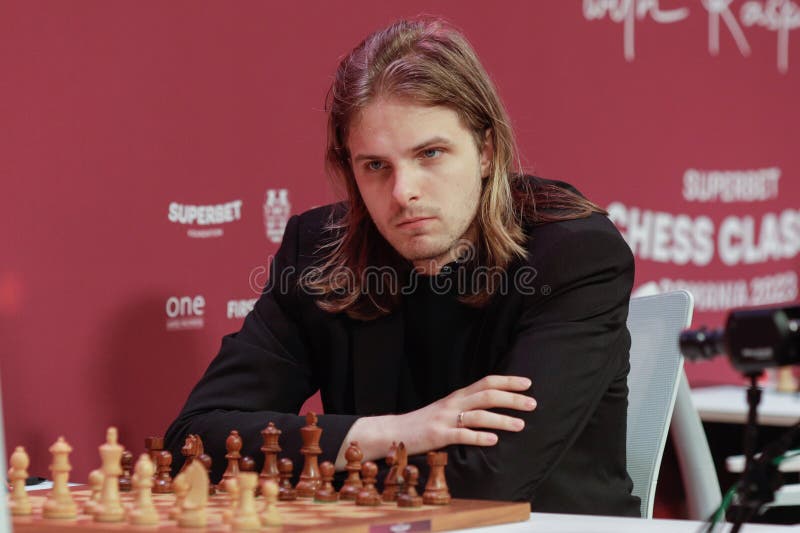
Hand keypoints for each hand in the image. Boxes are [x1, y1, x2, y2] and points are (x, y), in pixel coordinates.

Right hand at [398, 375, 535, 454]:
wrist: (392, 432)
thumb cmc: (423, 424)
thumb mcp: (446, 411)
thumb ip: (466, 407)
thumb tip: (493, 407)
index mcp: (457, 396)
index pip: (486, 382)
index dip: (507, 381)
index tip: (528, 383)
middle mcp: (452, 404)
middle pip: (486, 395)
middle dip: (512, 398)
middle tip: (532, 403)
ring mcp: (445, 419)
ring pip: (478, 415)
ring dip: (501, 419)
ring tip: (520, 425)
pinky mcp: (437, 436)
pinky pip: (461, 435)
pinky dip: (478, 437)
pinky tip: (493, 441)